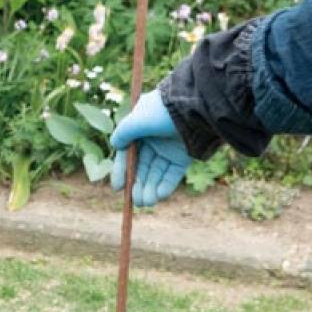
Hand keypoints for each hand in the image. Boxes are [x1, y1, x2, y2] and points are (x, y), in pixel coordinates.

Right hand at [109, 90, 190, 207]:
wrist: (195, 109)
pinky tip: (160, 195)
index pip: (128, 154)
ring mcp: (169, 149)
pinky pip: (172, 174)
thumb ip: (124, 133)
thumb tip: (115, 144)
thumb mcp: (137, 121)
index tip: (118, 188)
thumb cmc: (163, 112)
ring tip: (147, 202)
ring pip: (157, 173)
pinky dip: (166, 185)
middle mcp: (153, 140)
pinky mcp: (184, 157)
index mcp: (140, 129)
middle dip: (139, 185)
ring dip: (151, 188)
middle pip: (142, 167)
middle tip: (136, 201)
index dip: (122, 171)